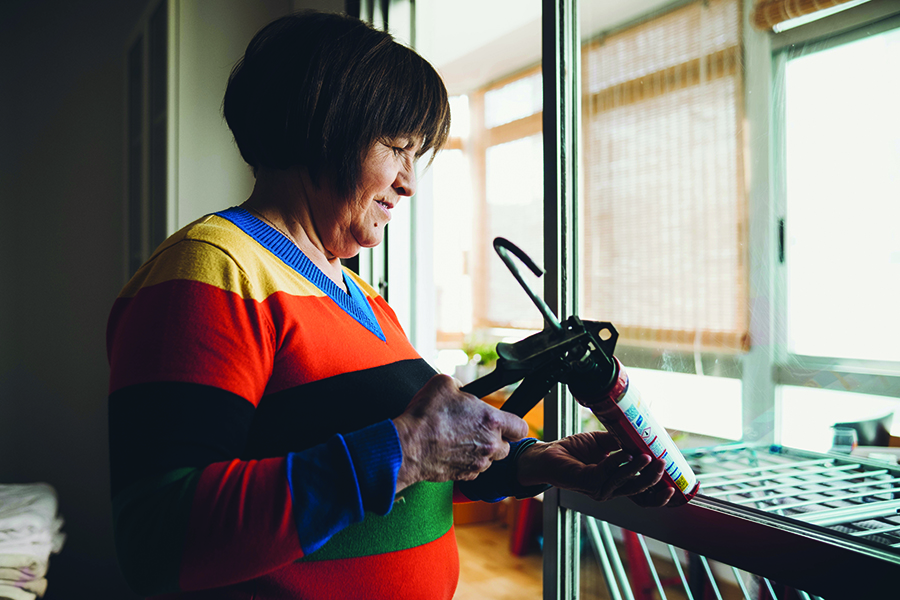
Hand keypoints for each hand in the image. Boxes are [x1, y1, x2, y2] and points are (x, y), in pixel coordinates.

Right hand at [393, 374, 529, 491]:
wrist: (408, 446)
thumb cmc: (426, 415)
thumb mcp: (444, 384)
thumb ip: (461, 387)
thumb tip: (461, 391)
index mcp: (492, 421)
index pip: (521, 428)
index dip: (513, 424)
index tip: (504, 422)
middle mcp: (490, 445)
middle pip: (506, 447)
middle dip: (495, 439)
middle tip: (476, 430)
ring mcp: (478, 464)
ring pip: (489, 460)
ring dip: (480, 452)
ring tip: (460, 440)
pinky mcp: (464, 476)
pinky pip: (473, 470)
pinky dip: (466, 463)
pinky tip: (451, 452)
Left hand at [515, 431, 673, 506]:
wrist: (548, 453)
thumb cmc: (573, 450)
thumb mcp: (603, 443)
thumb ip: (621, 443)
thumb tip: (640, 434)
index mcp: (615, 483)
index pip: (642, 496)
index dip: (658, 496)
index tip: (674, 486)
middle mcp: (609, 490)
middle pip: (638, 493)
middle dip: (653, 480)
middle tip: (662, 465)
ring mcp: (597, 488)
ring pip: (625, 484)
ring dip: (638, 470)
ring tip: (647, 456)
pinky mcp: (586, 482)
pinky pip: (607, 473)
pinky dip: (618, 462)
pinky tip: (624, 452)